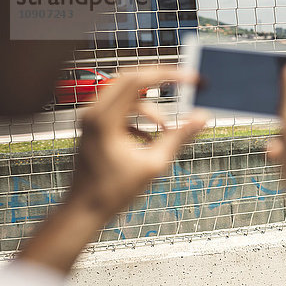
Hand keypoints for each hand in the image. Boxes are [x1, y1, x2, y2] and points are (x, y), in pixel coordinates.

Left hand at [69, 68, 206, 219]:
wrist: (84, 210)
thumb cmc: (112, 191)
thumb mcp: (154, 164)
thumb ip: (179, 137)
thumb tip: (201, 118)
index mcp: (105, 119)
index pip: (138, 80)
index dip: (168, 75)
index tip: (191, 79)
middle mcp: (94, 113)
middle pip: (131, 79)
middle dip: (160, 81)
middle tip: (184, 84)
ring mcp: (92, 119)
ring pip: (127, 96)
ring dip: (151, 108)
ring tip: (166, 129)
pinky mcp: (95, 127)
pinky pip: (121, 110)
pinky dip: (139, 119)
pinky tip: (150, 140)